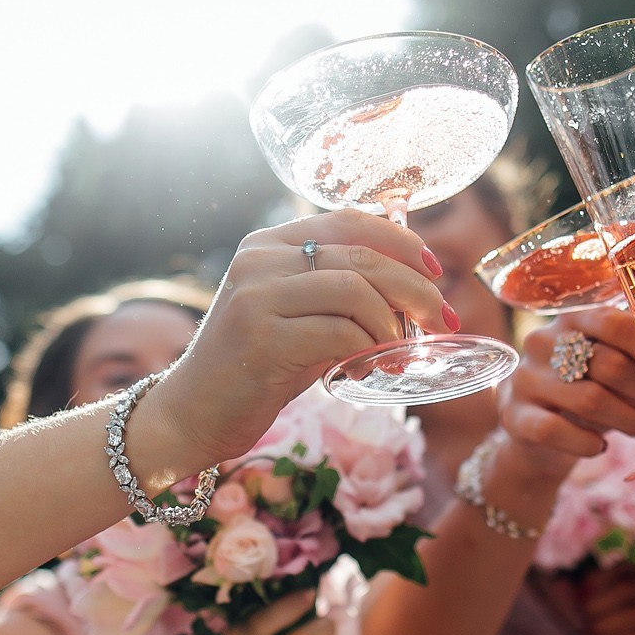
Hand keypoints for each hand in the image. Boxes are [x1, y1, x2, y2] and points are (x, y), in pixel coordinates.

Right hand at [152, 211, 448, 468]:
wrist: (192, 415)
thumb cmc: (255, 369)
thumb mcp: (298, 319)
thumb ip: (341, 296)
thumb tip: (416, 286)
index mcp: (266, 245)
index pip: (347, 220)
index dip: (400, 240)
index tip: (435, 270)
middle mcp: (258, 260)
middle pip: (361, 256)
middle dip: (415, 288)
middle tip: (442, 319)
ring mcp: (256, 296)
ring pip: (356, 290)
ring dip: (392, 324)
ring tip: (396, 354)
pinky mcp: (261, 337)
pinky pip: (339, 331)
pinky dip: (368, 350)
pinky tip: (368, 369)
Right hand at [497, 309, 634, 480]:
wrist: (538, 437)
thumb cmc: (590, 392)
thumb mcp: (613, 369)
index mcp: (572, 319)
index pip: (616, 324)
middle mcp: (542, 342)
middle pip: (609, 364)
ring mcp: (525, 378)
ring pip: (590, 399)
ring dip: (626, 421)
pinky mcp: (513, 415)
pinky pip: (557, 431)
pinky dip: (588, 444)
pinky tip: (598, 447)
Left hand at [574, 562, 634, 634]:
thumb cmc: (621, 618)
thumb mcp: (608, 598)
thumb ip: (586, 590)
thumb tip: (557, 584)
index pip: (620, 569)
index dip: (595, 581)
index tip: (578, 596)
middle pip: (626, 590)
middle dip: (597, 606)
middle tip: (582, 621)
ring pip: (634, 615)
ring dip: (605, 626)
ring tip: (589, 634)